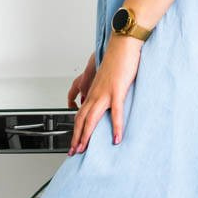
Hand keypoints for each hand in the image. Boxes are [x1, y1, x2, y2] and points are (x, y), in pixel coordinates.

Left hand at [68, 32, 143, 153]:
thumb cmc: (119, 60)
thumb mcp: (109, 79)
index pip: (80, 114)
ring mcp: (105, 93)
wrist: (123, 44)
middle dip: (76, 138)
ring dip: (87, 136)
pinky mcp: (117, 90)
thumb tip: (110, 103)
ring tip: (84, 150)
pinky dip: (115, 127)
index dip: (76, 130)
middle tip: (74, 152)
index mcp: (94, 92)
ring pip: (92, 119)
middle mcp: (95, 94)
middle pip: (81, 120)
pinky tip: (115, 138)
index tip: (75, 142)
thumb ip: (108, 91)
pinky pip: (115, 113)